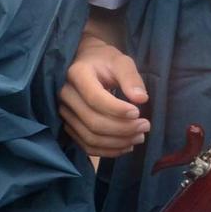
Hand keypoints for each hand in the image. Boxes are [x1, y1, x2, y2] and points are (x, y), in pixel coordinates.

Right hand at [60, 30, 149, 155]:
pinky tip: (126, 146)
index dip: (118, 110)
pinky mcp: (69, 126)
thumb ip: (131, 78)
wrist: (84, 63)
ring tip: (139, 137)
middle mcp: (66, 95)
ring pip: (90, 137)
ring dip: (117, 142)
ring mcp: (64, 113)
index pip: (95, 98)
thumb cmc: (104, 61)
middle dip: (123, 129)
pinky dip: (108, 150)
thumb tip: (141, 99)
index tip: (138, 112)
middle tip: (145, 126)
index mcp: (77, 74)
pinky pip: (86, 145)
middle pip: (93, 122)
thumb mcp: (120, 61)